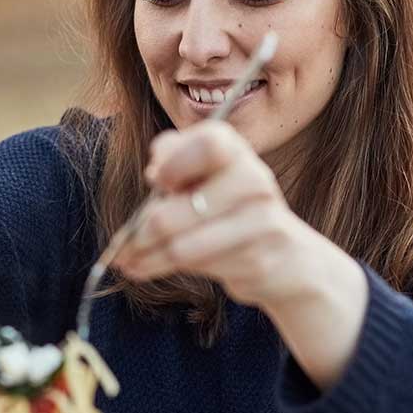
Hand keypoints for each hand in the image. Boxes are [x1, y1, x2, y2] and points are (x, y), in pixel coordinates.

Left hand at [114, 121, 353, 313]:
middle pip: (186, 204)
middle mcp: (255, 181)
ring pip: (184, 244)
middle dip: (144, 229)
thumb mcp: (206, 178)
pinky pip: (198, 266)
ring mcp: (261, 222)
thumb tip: (154, 172)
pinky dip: (161, 269)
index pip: (209, 143)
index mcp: (238, 152)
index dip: (175, 161)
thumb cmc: (232, 212)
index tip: (156, 180)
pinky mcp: (259, 260)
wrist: (289, 258)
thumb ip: (177, 163)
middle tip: (124, 243)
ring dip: (147, 256)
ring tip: (128, 260)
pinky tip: (145, 268)